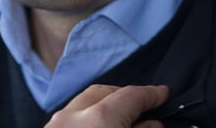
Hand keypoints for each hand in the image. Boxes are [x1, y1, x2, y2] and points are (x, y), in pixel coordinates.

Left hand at [45, 84, 168, 127]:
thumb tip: (151, 124)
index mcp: (98, 122)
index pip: (130, 95)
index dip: (151, 94)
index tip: (162, 95)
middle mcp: (70, 119)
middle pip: (101, 91)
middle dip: (124, 95)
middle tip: (145, 107)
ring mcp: (53, 126)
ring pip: (81, 103)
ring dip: (103, 106)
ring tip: (123, 119)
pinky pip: (69, 117)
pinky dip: (86, 118)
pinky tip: (99, 127)